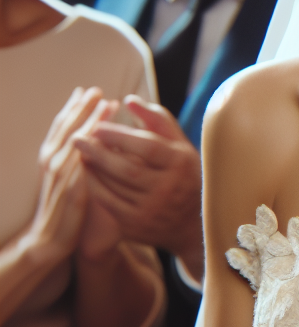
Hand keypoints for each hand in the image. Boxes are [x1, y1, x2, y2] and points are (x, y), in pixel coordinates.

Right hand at [26, 87, 108, 263]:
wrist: (48, 240)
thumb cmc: (65, 208)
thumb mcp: (71, 179)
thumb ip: (80, 159)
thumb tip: (93, 138)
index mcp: (54, 159)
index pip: (63, 128)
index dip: (74, 108)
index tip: (87, 90)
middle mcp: (54, 165)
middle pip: (68, 130)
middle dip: (82, 108)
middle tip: (97, 90)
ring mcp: (60, 179)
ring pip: (75, 144)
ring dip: (90, 123)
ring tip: (105, 106)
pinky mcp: (71, 194)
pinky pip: (81, 170)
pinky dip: (91, 154)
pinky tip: (102, 141)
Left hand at [74, 95, 203, 278]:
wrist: (191, 223)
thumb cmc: (182, 174)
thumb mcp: (180, 145)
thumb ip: (157, 120)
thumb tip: (129, 100)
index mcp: (182, 164)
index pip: (148, 147)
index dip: (120, 136)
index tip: (98, 126)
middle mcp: (169, 189)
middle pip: (127, 169)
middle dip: (98, 152)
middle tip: (77, 138)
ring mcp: (152, 210)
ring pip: (115, 186)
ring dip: (93, 168)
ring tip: (80, 153)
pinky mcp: (136, 226)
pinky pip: (108, 203)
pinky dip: (94, 186)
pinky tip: (87, 173)